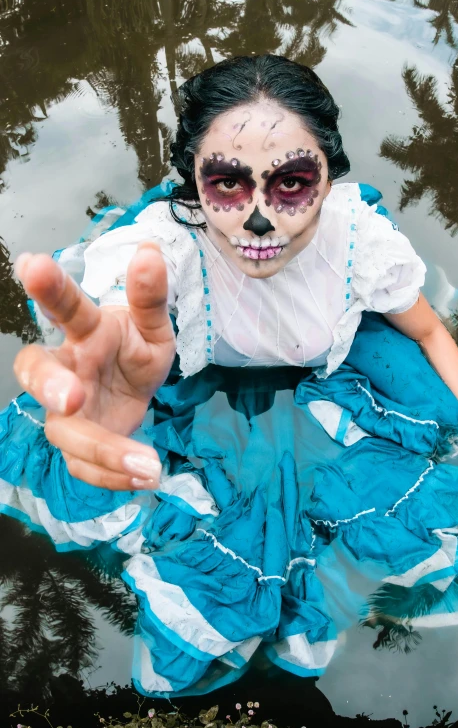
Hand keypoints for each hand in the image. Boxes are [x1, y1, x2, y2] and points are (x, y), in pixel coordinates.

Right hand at [13, 243, 175, 490]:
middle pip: (36, 372)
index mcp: (85, 330)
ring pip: (64, 432)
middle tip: (72, 397)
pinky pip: (85, 466)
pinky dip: (114, 476)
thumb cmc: (136, 349)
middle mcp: (66, 368)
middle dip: (48, 384)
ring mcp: (66, 411)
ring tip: (147, 463)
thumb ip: (150, 297)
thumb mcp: (154, 327)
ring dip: (101, 449)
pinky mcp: (77, 444)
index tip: (33, 264)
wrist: (138, 387)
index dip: (48, 288)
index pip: (64, 305)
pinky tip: (145, 476)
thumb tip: (150, 251)